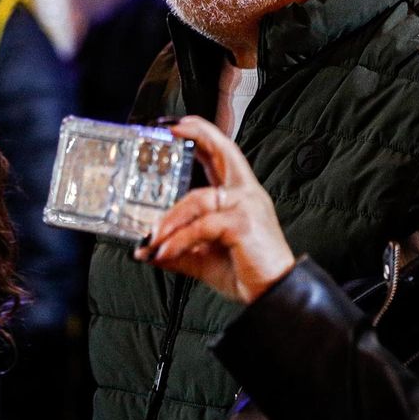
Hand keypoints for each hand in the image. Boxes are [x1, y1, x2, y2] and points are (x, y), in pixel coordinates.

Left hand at [133, 116, 295, 303]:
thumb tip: (145, 251)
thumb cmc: (247, 272)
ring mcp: (246, 205)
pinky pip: (201, 226)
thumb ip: (178, 249)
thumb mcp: (204, 257)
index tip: (180, 125)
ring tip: (152, 240)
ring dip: (169, 221)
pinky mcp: (242, 223)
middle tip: (172, 129)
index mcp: (240, 195)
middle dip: (199, 134)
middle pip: (224, 152)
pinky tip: (165, 252)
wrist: (274, 294)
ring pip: (197, 200)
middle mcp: (247, 194)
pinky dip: (179, 239)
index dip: (203, 136)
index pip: (222, 156)